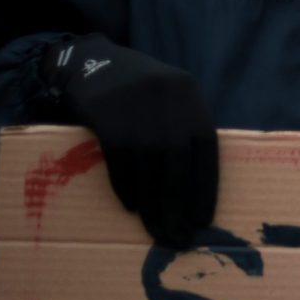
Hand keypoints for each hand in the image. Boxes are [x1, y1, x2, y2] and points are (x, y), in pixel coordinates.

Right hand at [42, 35, 216, 246]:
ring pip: (149, 167)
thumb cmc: (140, 91)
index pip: (206, 149)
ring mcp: (137, 108)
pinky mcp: (108, 117)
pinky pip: (120, 161)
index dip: (206, 187)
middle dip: (179, 204)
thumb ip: (185, 129)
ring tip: (156, 230)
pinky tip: (131, 207)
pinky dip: (127, 188)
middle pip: (178, 163)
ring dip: (153, 204)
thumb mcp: (172, 99)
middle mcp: (169, 101)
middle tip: (178, 237)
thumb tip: (196, 187)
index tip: (204, 220)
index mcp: (191, 96)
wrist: (93, 62)